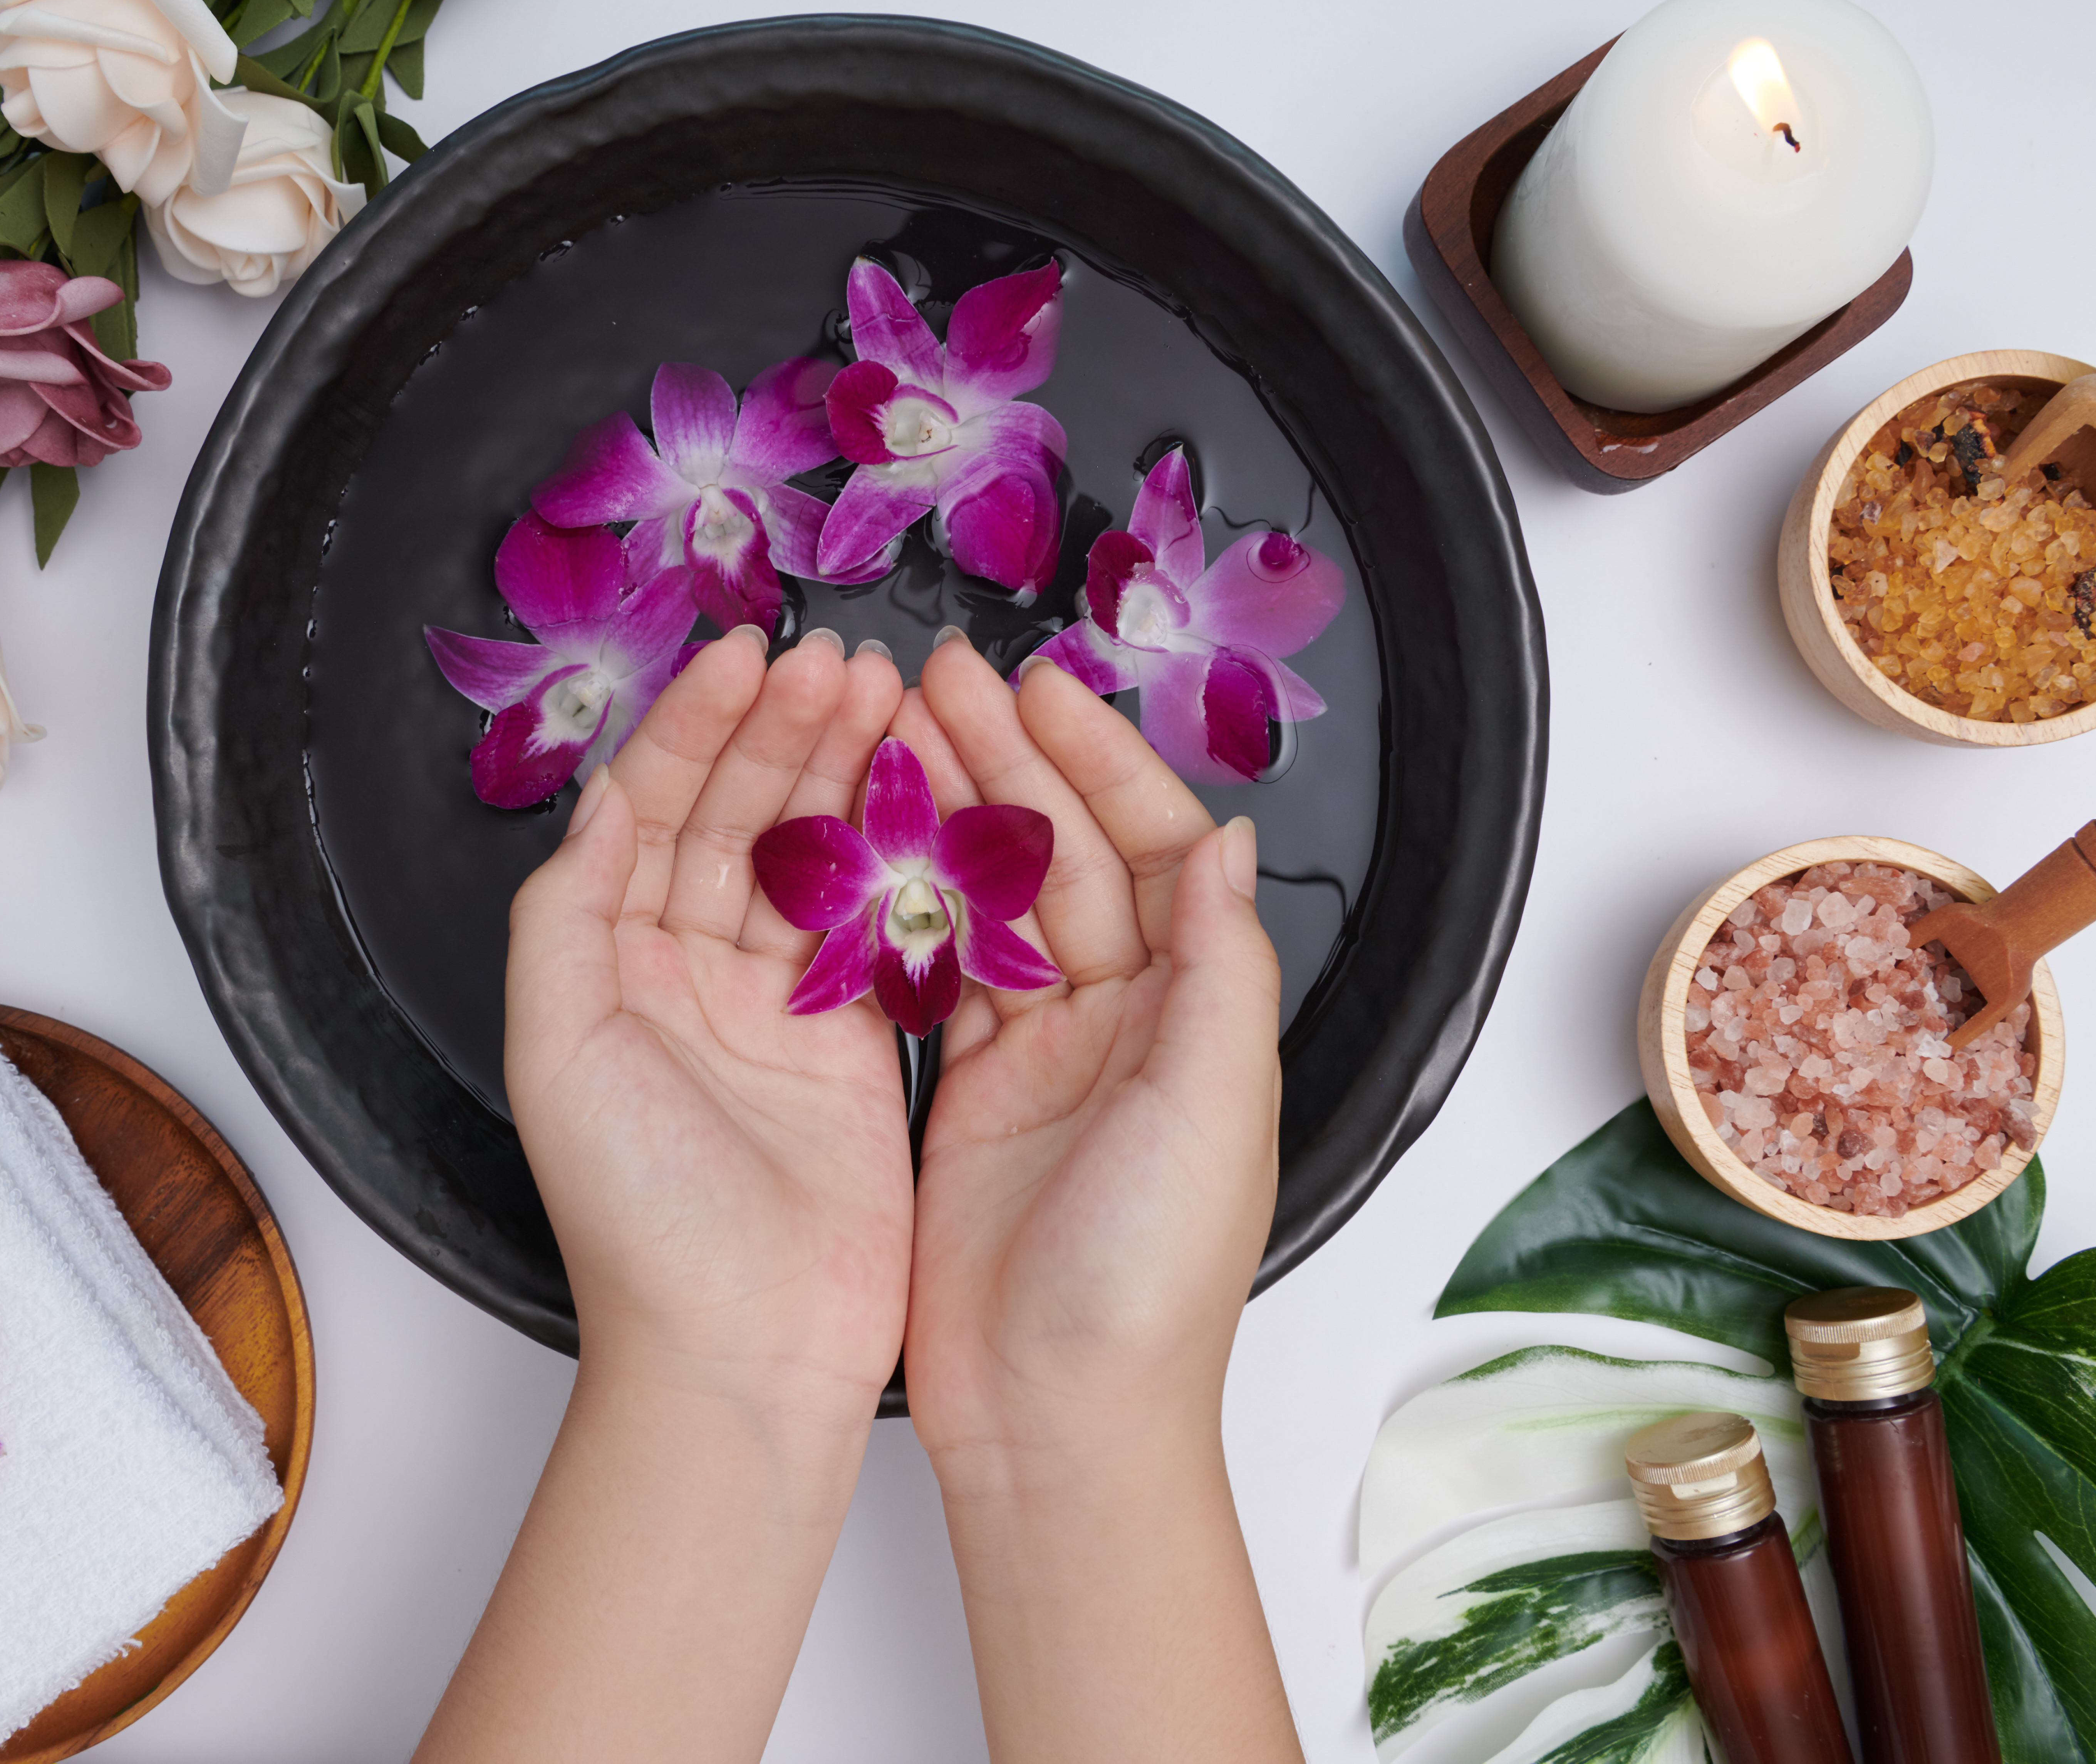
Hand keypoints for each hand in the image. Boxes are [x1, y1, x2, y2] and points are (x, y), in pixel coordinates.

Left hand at [503, 622, 913, 1414]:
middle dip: (785, 730)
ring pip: (810, 859)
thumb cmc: (637, 1218)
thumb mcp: (556, 1049)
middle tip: (845, 660)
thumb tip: (603, 801)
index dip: (698, 727)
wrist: (740, 1350)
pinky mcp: (849, 1050)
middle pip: (736, 818)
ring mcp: (773, 1010)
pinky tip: (921, 794)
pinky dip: (896, 859)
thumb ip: (567, 913)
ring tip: (888, 696)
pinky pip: (874, 929)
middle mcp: (686, 976)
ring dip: (844, 774)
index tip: (750, 654)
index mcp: (608, 967)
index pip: (651, 810)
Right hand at [885, 634, 1300, 1763]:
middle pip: (1064, 861)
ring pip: (995, 903)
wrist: (1058, 1417)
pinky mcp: (970, 1100)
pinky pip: (940, 974)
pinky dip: (909, 905)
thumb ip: (1221, 970)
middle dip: (1007, 762)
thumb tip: (1226, 838)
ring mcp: (1043, 1059)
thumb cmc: (1149, 1282)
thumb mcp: (1211, 1109)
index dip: (1095, 764)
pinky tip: (869, 842)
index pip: (1149, 852)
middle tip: (937, 678)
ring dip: (949, 815)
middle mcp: (1125, 1025)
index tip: (1035, 689)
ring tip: (891, 730)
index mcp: (1195, 1018)